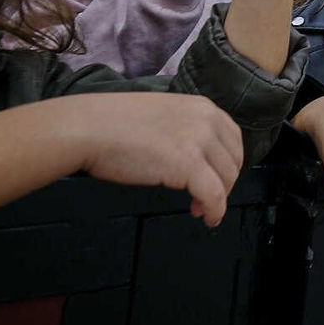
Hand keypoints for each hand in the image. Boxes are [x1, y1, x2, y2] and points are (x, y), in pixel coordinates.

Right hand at [69, 93, 244, 226]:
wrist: (90, 128)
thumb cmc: (115, 124)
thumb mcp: (164, 116)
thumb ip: (186, 129)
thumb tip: (196, 155)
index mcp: (203, 106)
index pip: (233, 139)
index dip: (227, 163)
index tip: (215, 177)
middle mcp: (207, 120)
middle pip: (233, 160)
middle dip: (224, 182)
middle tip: (206, 197)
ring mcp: (199, 141)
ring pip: (227, 179)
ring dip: (218, 198)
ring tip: (199, 208)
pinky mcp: (189, 165)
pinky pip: (214, 195)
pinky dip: (215, 211)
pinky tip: (206, 217)